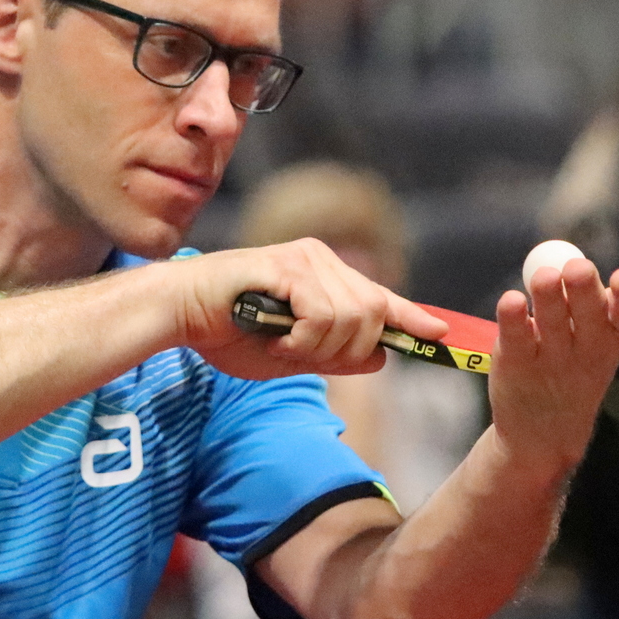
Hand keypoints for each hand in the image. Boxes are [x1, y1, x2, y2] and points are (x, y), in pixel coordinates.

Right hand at [168, 239, 448, 381]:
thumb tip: (380, 360)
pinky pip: (324, 316)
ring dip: (321, 349)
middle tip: (303, 356)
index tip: (440, 334)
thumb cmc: (225, 331)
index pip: (380, 297)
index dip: (411, 317)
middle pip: (374, 313)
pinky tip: (277, 339)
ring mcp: (306, 259)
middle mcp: (321, 259)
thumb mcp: (289, 355)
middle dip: (349, 349)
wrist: (178, 312)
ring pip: (353, 319)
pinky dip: (304, 340)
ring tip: (282, 346)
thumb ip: (333, 355)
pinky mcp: (288, 268)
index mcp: (324, 275)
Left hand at [488, 243, 618, 476]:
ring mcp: (550, 358)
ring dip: (546, 298)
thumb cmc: (589, 357)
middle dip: (583, 291)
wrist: (545, 428)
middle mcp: (585, 347)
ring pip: (550, 323)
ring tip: (542, 277)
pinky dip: (512, 318)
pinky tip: (512, 301)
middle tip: (577, 267)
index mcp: (615, 335)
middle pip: (587, 316)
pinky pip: (515, 337)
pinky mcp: (515, 362)